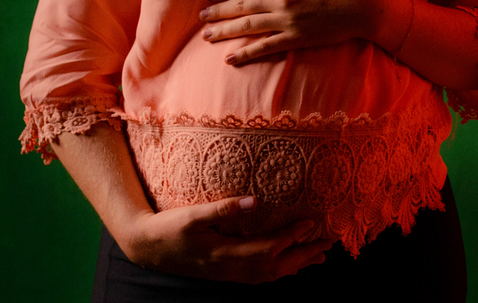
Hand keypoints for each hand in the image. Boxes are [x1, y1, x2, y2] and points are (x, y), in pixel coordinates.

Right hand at [121, 196, 333, 282]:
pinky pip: (261, 277)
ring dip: (297, 265)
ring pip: (271, 274)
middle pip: (276, 266)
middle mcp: (232, 268)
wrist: (148, 249)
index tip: (312, 222)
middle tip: (329, 242)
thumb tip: (254, 200)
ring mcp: (230, 274)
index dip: (292, 236)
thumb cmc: (169, 228)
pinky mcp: (228, 273)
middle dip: (304, 254)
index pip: (268, 248)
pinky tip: (291, 266)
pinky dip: (281, 271)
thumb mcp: (192, 215)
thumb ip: (223, 208)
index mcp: (226, 253)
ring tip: (320, 256)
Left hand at [200, 0, 408, 64]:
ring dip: (225, 31)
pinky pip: (265, 47)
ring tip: (207, 36)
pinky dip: (246, 53)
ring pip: (248, 26)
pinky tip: (231, 58)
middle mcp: (281, 0)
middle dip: (218, 12)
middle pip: (242, 6)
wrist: (365, 5)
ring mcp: (287, 21)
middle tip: (201, 18)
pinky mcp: (296, 39)